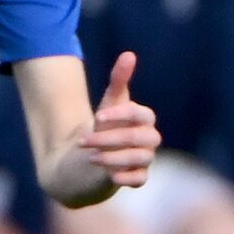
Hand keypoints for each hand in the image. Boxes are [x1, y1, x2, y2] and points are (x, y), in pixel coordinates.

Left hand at [82, 52, 160, 189]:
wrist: (92, 157)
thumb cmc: (105, 127)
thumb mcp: (109, 103)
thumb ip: (119, 80)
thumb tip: (129, 54)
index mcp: (144, 119)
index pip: (141, 114)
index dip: (120, 114)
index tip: (97, 116)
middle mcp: (149, 139)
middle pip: (140, 137)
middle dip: (111, 138)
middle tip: (84, 140)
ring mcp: (145, 159)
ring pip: (140, 158)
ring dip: (113, 157)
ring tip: (91, 156)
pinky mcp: (138, 178)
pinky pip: (140, 179)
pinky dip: (126, 177)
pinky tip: (109, 175)